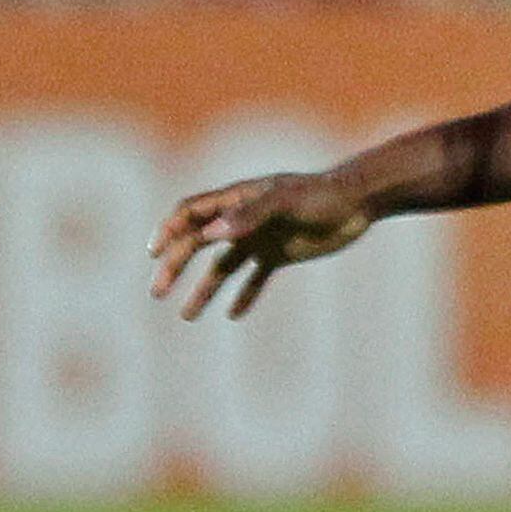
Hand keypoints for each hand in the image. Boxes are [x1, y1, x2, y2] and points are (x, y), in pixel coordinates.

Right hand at [152, 169, 373, 320]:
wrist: (356, 203)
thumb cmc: (319, 196)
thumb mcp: (284, 202)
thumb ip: (249, 215)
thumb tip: (211, 233)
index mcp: (236, 199)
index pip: (191, 213)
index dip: (169, 230)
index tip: (154, 253)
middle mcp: (242, 220)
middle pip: (197, 243)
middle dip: (175, 266)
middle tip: (157, 292)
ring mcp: (259, 238)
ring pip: (222, 267)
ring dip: (204, 290)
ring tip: (187, 316)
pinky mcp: (279, 255)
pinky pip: (255, 279)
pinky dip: (244, 296)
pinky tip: (233, 314)